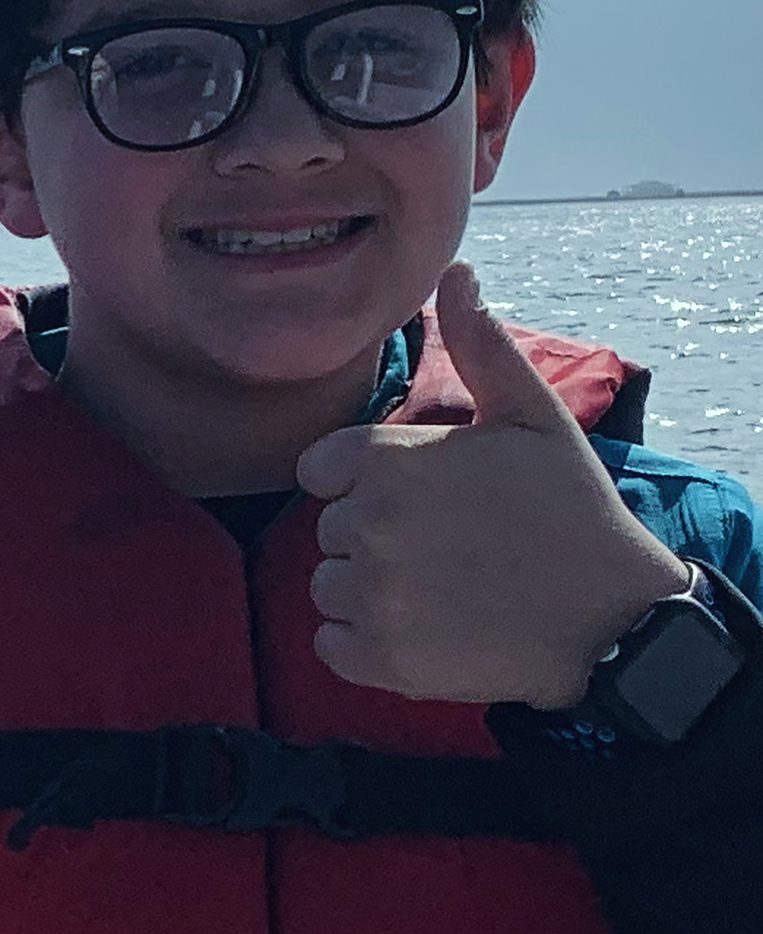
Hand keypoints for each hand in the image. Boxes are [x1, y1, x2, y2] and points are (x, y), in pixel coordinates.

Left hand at [295, 266, 688, 707]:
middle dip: (375, 539)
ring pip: (327, 588)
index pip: (321, 472)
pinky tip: (428, 631)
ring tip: (444, 589)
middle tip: (451, 548)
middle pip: (327, 531)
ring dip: (370, 592)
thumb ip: (480, 347)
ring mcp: (373, 595)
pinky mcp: (380, 660)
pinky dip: (367, 646)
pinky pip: (331, 646)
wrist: (612, 618)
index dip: (367, 486)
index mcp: (387, 462)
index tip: (427, 502)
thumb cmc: (570, 509)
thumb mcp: (531, 417)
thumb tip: (456, 273)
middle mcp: (368, 525)